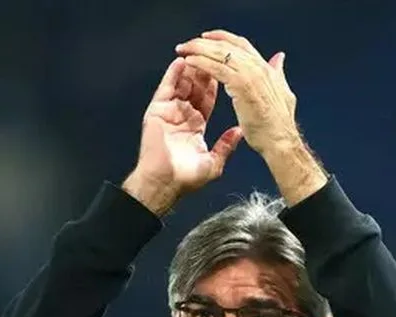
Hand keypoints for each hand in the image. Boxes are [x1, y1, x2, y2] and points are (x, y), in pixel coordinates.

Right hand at [124, 57, 244, 214]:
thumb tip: (238, 132)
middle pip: (195, 88)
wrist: (165, 183)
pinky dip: (173, 74)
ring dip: (191, 69)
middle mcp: (182, 116)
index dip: (216, 84)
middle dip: (205, 71)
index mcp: (196, 126)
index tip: (226, 70)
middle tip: (214, 56)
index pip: (208, 99)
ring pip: (181, 84)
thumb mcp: (213, 163)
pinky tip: (182, 62)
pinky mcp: (157, 110)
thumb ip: (225, 146)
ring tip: (200, 54)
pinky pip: (166, 88)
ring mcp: (169, 111)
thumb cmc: (186, 178)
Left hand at [175, 30, 298, 155]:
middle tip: (187, 44)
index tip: (206, 37)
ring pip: (220, 54)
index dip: (222, 38)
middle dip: (204, 42)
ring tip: (183, 50)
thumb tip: (279, 58)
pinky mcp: (242, 85)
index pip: (240, 44)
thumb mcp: (282, 92)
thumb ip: (277, 73)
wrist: (281, 141)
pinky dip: (202, 63)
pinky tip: (189, 62)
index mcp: (265, 68)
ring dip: (199, 49)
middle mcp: (258, 67)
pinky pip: (217, 69)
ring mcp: (251, 74)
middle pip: (227, 46)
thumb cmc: (278, 125)